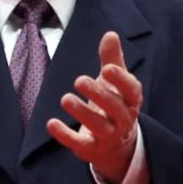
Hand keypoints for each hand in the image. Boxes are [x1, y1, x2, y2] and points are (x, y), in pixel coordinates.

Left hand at [48, 31, 142, 183]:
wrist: (117, 145)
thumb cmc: (114, 104)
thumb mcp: (114, 82)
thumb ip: (112, 58)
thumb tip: (110, 34)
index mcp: (131, 100)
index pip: (131, 90)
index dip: (120, 80)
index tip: (106, 69)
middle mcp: (124, 119)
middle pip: (115, 108)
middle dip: (98, 94)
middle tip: (79, 80)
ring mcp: (109, 136)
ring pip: (99, 126)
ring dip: (82, 113)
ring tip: (66, 98)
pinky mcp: (92, 149)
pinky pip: (80, 144)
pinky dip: (65, 136)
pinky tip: (51, 123)